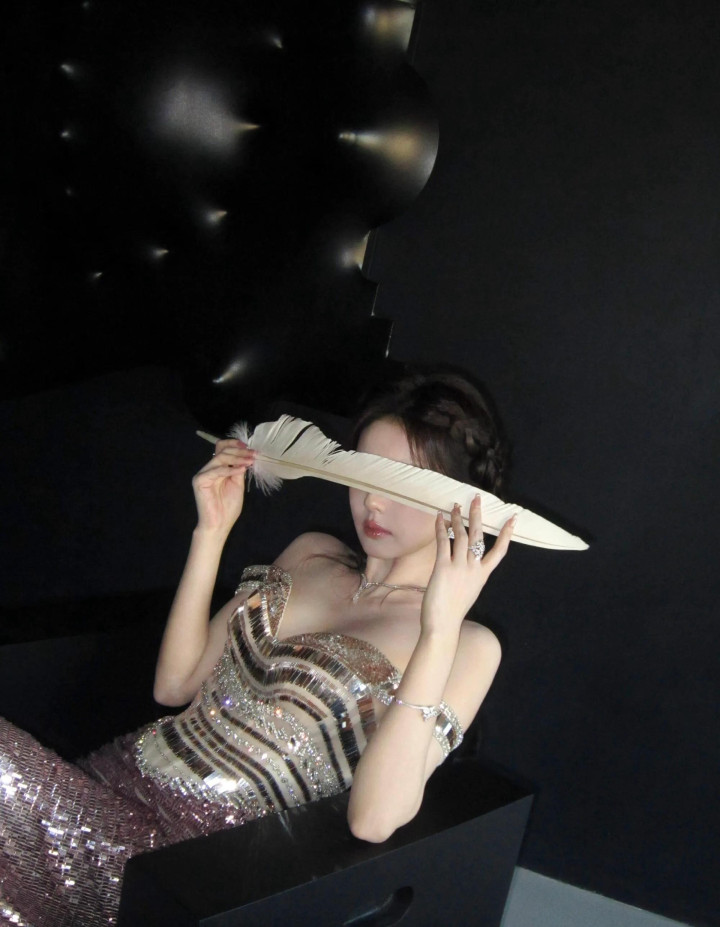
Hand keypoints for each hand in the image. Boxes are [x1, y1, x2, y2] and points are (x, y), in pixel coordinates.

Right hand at [191, 439, 255, 534]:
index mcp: (217, 468)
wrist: (220, 524)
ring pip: (220, 458)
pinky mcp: (199, 481)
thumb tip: (247, 455)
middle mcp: (209, 469)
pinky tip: (241, 469)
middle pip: (222, 451)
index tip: (249, 447)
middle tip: (254, 455)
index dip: (234, 444)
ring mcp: (203, 474)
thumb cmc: (228, 507)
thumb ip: (239, 469)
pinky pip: (216, 470)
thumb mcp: (238, 484)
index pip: (222, 448)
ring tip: (250, 461)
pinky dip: (230, 469)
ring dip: (237, 458)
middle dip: (240, 452)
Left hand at [421, 495, 514, 634]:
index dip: (507, 534)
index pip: (500, 551)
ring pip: (461, 535)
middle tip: (477, 498)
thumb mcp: (469, 590)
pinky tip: (439, 517)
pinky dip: (440, 528)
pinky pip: (443, 542)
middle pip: (478, 536)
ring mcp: (460, 567)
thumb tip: (465, 563)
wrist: (444, 624)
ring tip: (455, 505)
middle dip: (478, 515)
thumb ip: (470, 575)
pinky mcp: (444, 567)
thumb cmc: (454, 610)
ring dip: (458, 518)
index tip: (512, 519)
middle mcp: (474, 568)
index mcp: (483, 575)